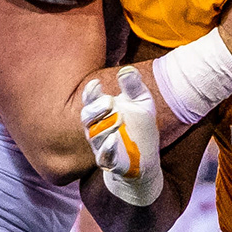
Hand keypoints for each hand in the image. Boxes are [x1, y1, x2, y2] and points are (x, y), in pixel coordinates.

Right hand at [81, 65, 161, 204]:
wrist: (144, 159)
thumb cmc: (140, 128)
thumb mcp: (141, 104)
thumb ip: (134, 87)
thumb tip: (127, 69)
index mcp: (102, 112)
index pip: (90, 100)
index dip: (90, 93)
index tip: (95, 84)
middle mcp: (97, 128)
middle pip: (87, 117)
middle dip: (94, 109)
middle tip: (107, 101)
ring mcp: (101, 146)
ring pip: (93, 136)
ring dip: (102, 127)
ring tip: (115, 118)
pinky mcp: (110, 162)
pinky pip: (103, 156)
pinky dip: (107, 148)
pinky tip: (114, 139)